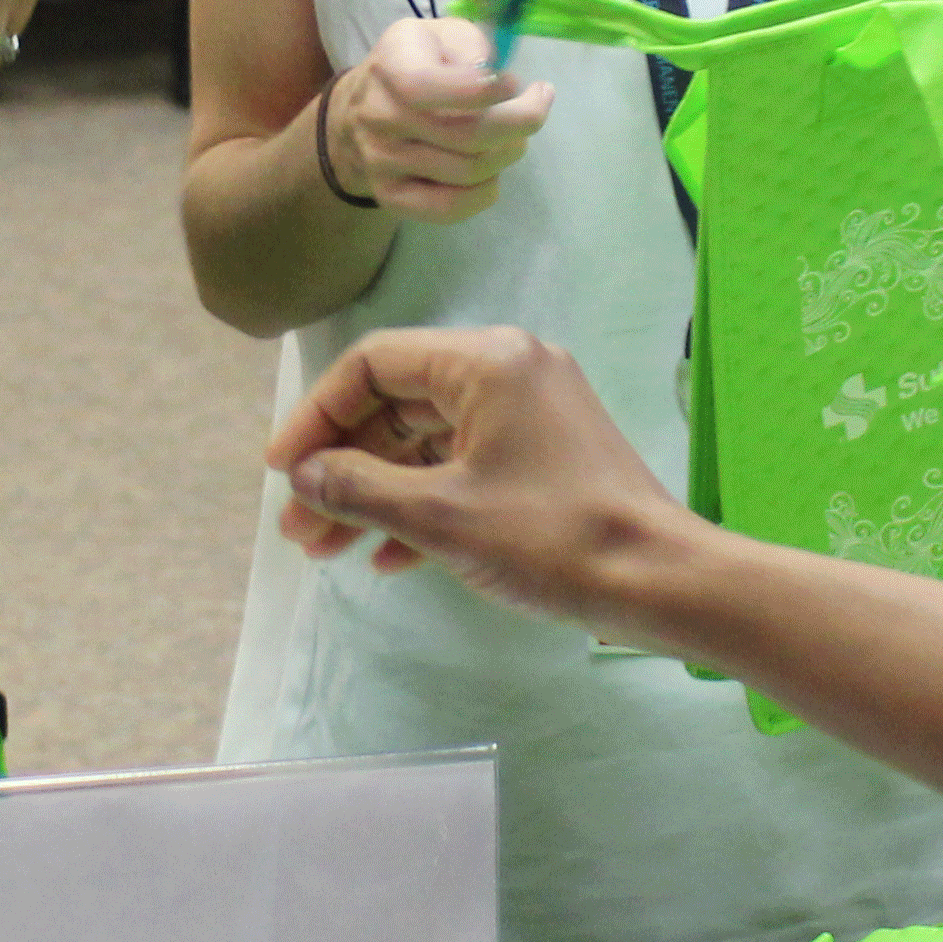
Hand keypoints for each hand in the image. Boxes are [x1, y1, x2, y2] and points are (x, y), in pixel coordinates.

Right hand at [262, 324, 692, 630]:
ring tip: (327, 548)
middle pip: (398, 404)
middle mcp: (509, 370)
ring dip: (375, 492)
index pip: (374, 363)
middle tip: (299, 527)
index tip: (285, 471)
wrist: (657, 580)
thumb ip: (360, 488)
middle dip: (343, 466)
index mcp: (486, 361)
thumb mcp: (440, 516)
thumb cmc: (550, 537)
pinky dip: (423, 503)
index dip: (318, 416)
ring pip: (428, 442)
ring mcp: (531, 413)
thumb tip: (305, 475)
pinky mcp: (546, 455)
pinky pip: (465, 465)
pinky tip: (387, 557)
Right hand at [328, 18, 552, 220]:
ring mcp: (382, 161)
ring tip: (514, 135)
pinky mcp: (390, 196)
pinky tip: (493, 171)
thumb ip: (471, 46)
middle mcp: (381, 117)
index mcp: (393, 68)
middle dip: (521, 122)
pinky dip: (485, 193)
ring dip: (507, 153)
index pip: (440, 88)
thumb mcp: (440, 34)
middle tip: (535, 107)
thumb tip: (494, 80)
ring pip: (469, 171)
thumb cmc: (415, 64)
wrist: (357, 109)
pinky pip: (449, 208)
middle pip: (469, 135)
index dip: (488, 90)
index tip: (516, 83)